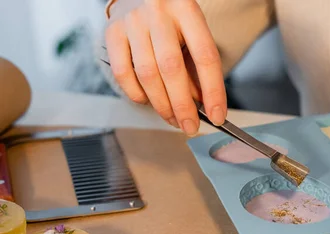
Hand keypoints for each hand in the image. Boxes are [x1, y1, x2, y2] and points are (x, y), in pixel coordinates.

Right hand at [104, 0, 226, 134]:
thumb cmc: (171, 18)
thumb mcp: (192, 32)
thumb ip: (196, 66)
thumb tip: (201, 106)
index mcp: (187, 8)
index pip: (205, 56)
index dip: (213, 91)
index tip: (217, 116)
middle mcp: (158, 12)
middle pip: (172, 68)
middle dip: (183, 105)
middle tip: (190, 126)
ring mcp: (132, 21)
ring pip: (147, 74)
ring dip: (162, 105)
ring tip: (173, 119)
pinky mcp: (112, 31)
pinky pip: (122, 72)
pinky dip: (136, 94)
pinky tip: (148, 101)